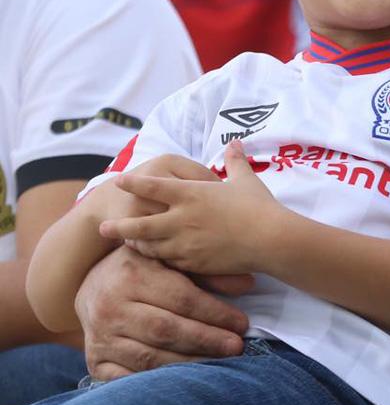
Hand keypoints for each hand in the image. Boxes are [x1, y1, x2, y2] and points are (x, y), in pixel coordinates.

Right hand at [74, 245, 249, 379]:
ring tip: (219, 362)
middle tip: (236, 346)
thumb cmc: (143, 267)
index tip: (242, 324)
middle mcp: (111, 306)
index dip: (215, 313)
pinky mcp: (95, 360)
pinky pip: (128, 377)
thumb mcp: (171, 258)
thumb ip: (207, 272)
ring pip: (150, 357)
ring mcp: (100, 336)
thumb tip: (248, 284)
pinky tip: (185, 376)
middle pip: (166, 330)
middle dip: (206, 340)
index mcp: (132, 274)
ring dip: (189, 363)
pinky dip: (158, 379)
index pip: (181, 299)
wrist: (92, 283)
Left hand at [98, 141, 286, 274]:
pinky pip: (168, 262)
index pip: (154, 186)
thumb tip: (235, 142)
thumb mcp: (246, 180)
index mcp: (191, 194)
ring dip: (136, 245)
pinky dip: (158, 260)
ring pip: (150, 246)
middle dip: (119, 226)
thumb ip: (235, 161)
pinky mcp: (193, 262)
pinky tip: (155, 259)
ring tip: (126, 245)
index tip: (119, 181)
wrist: (270, 239)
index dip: (133, 183)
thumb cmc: (259, 206)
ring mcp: (185, 243)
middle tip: (103, 227)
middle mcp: (181, 218)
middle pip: (139, 223)